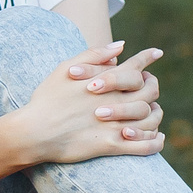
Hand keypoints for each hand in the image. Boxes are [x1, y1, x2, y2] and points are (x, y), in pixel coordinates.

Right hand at [19, 43, 166, 164]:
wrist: (34, 131)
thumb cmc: (46, 99)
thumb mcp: (66, 69)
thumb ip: (95, 55)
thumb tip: (120, 46)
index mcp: (107, 81)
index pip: (136, 66)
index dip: (148, 58)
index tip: (156, 53)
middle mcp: (117, 101)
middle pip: (150, 91)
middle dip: (153, 86)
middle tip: (150, 85)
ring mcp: (116, 124)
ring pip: (151, 118)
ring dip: (156, 114)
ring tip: (154, 112)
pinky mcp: (112, 145)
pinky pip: (145, 146)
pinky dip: (155, 142)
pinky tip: (157, 139)